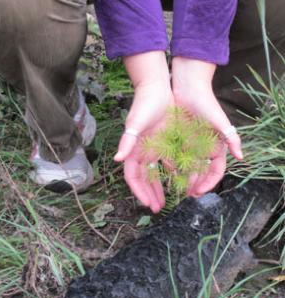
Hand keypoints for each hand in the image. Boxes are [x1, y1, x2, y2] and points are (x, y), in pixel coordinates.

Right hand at [114, 51, 173, 212]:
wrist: (157, 90)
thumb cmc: (144, 106)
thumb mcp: (135, 124)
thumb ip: (127, 141)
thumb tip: (117, 159)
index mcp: (134, 150)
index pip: (133, 176)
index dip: (139, 190)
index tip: (147, 203)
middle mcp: (143, 152)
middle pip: (145, 179)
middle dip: (150, 194)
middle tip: (158, 208)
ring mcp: (154, 148)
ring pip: (157, 173)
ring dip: (160, 187)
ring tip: (167, 201)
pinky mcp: (166, 142)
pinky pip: (168, 162)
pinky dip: (172, 172)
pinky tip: (180, 181)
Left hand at [172, 57, 242, 196]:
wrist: (188, 88)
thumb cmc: (206, 104)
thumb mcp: (220, 121)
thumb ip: (231, 138)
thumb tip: (241, 157)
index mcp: (216, 147)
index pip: (216, 170)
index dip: (209, 182)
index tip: (199, 191)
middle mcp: (204, 148)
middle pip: (201, 172)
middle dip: (196, 184)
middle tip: (187, 194)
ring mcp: (191, 144)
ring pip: (188, 167)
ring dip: (184, 179)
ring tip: (177, 189)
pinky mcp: (178, 139)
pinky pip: (176, 156)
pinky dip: (173, 166)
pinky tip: (166, 174)